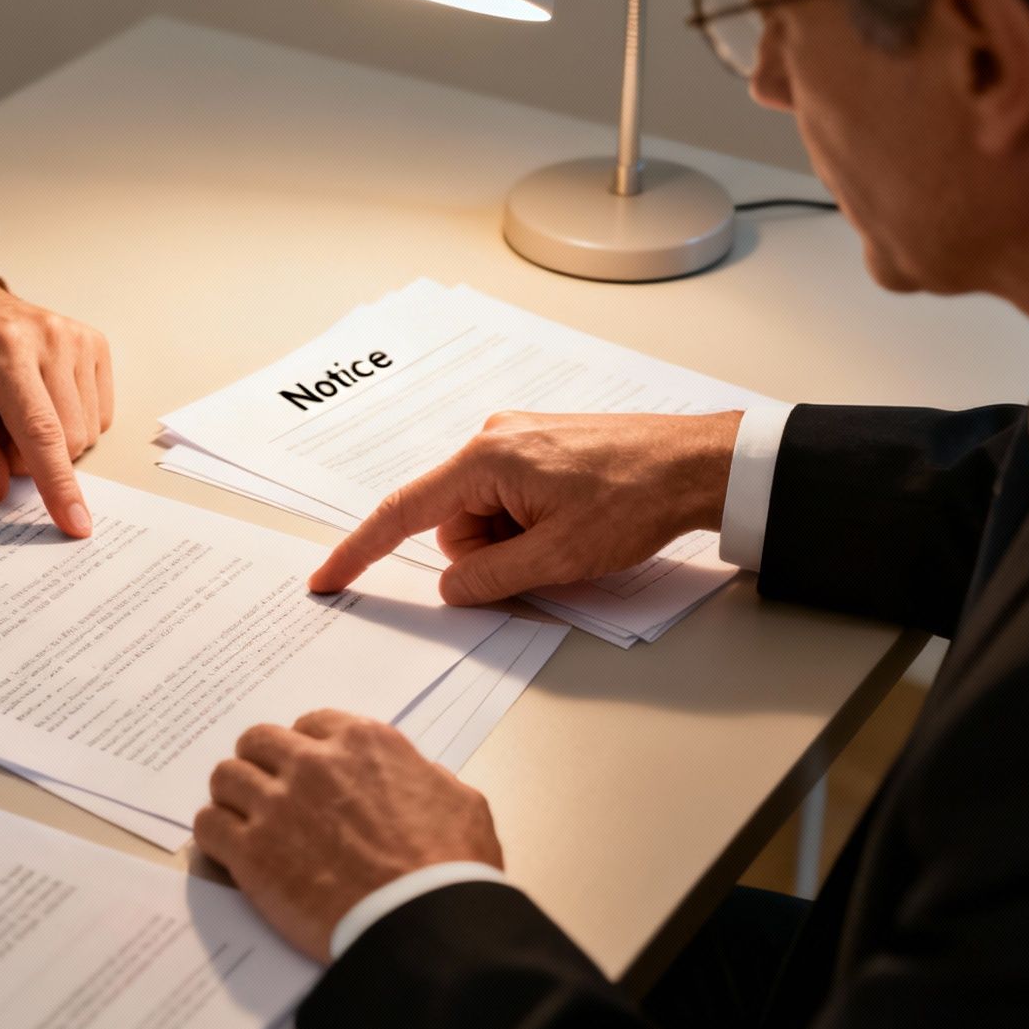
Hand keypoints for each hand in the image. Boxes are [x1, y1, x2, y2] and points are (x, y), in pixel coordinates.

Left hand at [0, 267, 113, 537]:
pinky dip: (70, 422)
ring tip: (12, 411)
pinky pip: (100, 412)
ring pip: (89, 430)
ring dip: (50, 440)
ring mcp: (77, 338)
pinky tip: (39, 401)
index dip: (58, 485)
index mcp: (5, 352)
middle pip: (70, 438)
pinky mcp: (94, 343)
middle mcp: (51, 339)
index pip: (41, 432)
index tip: (75, 522)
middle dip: (32, 457)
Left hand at [193, 711, 504, 962]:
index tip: (303, 769)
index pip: (311, 723)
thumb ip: (425, 777)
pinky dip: (214, 835)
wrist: (424, 923)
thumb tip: (414, 777)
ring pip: (226, 776)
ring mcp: (278, 805)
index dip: (304, 748)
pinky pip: (208, 825)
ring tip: (241, 820)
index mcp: (365, 744)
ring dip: (232, 797)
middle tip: (267, 792)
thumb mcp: (460, 802)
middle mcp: (314, 763)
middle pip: (258, 741)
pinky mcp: (252, 852)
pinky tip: (227, 850)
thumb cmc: (451, 870)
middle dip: (261, 764)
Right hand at [309, 411, 742, 605]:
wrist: (698, 463)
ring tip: (569, 537)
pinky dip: (527, 525)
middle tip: (543, 559)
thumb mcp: (557, 558)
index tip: (329, 577)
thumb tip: (451, 589)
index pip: (403, 512)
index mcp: (486, 459)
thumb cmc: (636, 499)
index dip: (361, 550)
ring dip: (511, 541)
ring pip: (481, 516)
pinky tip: (572, 523)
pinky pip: (507, 500)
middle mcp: (492, 439)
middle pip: (450, 522)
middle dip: (483, 555)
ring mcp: (516, 440)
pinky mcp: (538, 448)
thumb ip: (490, 579)